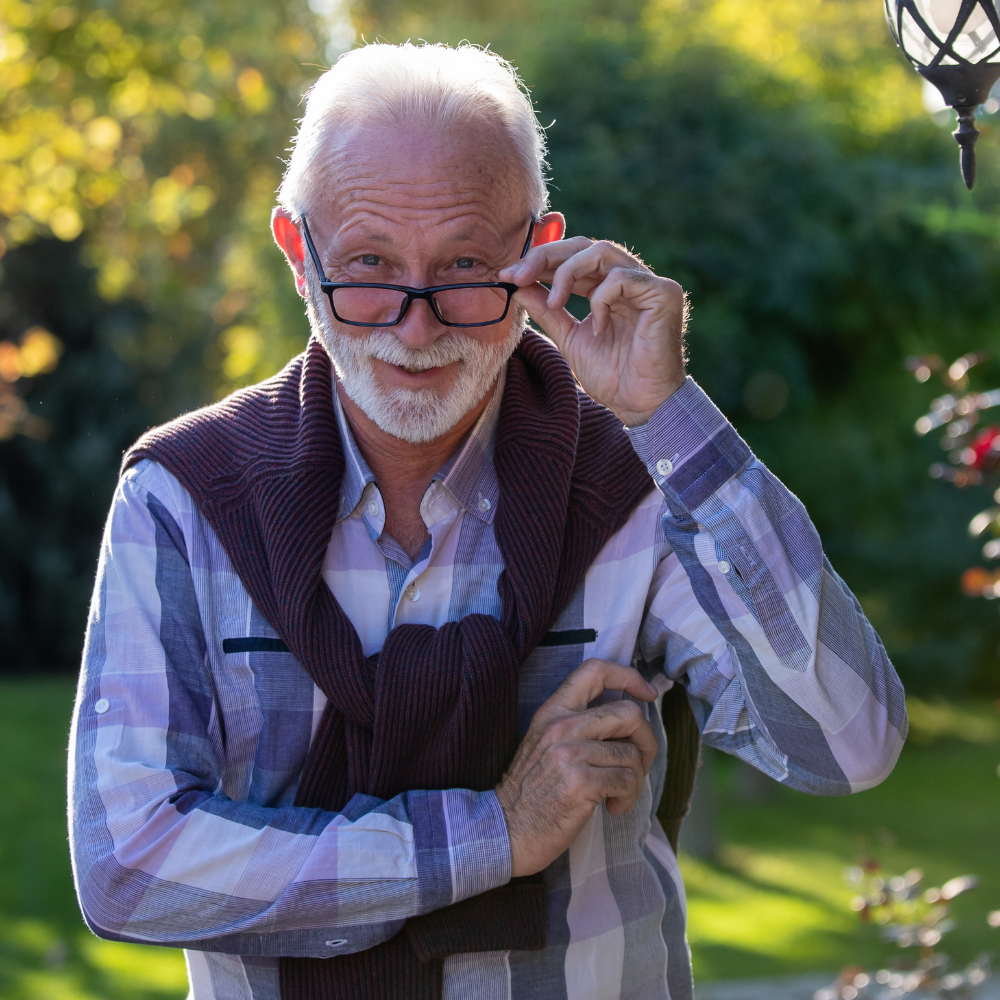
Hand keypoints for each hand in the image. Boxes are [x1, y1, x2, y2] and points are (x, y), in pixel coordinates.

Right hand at [495, 658, 658, 877]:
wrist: (505, 830)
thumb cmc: (531, 790)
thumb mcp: (544, 742)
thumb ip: (578, 724)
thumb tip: (627, 719)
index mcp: (553, 711)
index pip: (595, 670)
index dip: (629, 677)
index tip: (647, 695)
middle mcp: (561, 726)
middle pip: (629, 714)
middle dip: (646, 740)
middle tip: (638, 763)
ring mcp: (570, 754)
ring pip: (632, 754)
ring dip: (636, 779)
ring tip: (618, 793)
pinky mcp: (580, 783)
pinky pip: (627, 780)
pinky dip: (629, 797)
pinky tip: (612, 806)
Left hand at [499, 238, 687, 426]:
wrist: (639, 406)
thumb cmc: (612, 377)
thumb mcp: (569, 338)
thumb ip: (548, 310)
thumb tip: (518, 285)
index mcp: (609, 287)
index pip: (573, 257)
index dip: (539, 261)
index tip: (508, 276)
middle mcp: (630, 279)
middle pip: (584, 245)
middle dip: (546, 256)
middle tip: (518, 276)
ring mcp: (649, 283)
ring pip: (602, 251)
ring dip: (568, 273)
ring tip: (556, 303)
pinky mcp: (664, 293)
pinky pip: (621, 278)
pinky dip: (600, 299)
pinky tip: (599, 329)